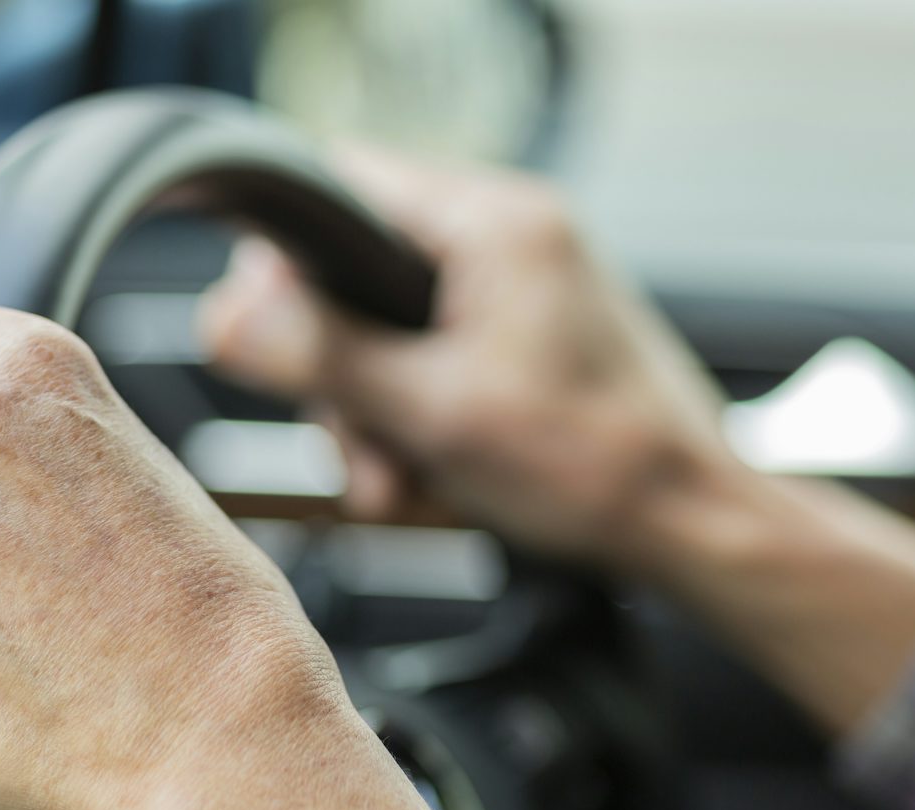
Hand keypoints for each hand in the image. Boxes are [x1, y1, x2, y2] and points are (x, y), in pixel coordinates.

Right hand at [201, 149, 914, 736]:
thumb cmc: (599, 464)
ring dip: (377, 414)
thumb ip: (322, 357)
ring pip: (389, 330)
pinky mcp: (525, 337)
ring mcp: (519, 286)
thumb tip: (223, 315)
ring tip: (400, 482)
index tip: (270, 334)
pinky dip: (418, 421)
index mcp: (493, 221)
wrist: (691, 522)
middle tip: (358, 445)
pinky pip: (433, 361)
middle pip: (356, 273)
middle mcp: (508, 235)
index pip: (341, 184)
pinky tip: (428, 478)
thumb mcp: (433, 412)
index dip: (287, 261)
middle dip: (341, 374)